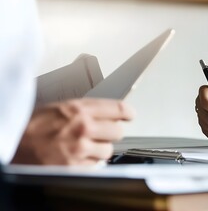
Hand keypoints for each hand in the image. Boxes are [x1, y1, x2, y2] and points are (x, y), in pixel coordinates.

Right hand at [12, 98, 133, 164]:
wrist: (11, 144)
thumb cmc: (30, 126)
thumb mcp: (58, 108)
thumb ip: (83, 110)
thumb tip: (104, 113)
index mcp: (79, 109)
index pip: (117, 109)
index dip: (127, 113)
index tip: (129, 116)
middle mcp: (83, 127)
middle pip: (118, 132)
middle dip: (111, 133)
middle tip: (100, 134)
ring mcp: (80, 149)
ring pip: (107, 151)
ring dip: (99, 150)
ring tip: (82, 147)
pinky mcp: (75, 167)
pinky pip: (94, 166)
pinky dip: (88, 163)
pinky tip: (75, 158)